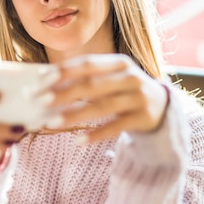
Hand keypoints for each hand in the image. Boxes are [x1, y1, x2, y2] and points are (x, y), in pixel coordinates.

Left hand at [45, 54, 169, 143]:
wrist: (163, 107)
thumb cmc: (125, 91)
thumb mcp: (112, 78)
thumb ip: (87, 78)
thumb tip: (46, 83)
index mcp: (119, 63)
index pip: (88, 64)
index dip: (64, 71)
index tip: (40, 79)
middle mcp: (131, 78)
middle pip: (92, 85)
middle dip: (64, 93)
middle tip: (40, 101)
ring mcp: (139, 98)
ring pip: (102, 107)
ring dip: (75, 115)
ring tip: (52, 123)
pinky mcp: (144, 118)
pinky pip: (116, 127)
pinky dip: (96, 134)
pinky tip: (78, 140)